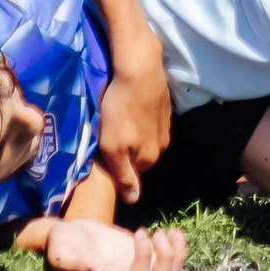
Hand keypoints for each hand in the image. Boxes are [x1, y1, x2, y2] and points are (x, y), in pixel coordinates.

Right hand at [41, 219, 188, 270]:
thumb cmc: (61, 245)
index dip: (147, 262)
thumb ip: (78, 262)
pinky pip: (167, 260)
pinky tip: (174, 232)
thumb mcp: (63, 252)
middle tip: (158, 234)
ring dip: (176, 255)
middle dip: (166, 260)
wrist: (68, 234)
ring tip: (171, 232)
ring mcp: (137, 270)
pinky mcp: (143, 258)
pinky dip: (176, 248)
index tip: (140, 233)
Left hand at [97, 36, 172, 203]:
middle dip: (125, 149)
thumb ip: (123, 176)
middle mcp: (162, 145)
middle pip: (139, 156)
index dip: (115, 164)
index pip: (131, 173)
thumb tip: (134, 201)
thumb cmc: (120, 109)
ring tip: (118, 118)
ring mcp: (166, 125)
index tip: (103, 152)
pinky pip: (150, 121)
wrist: (139, 69)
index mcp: (149, 158)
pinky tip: (130, 106)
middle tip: (108, 133)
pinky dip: (140, 118)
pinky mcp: (165, 107)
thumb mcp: (113, 147)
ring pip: (144, 138)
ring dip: (133, 132)